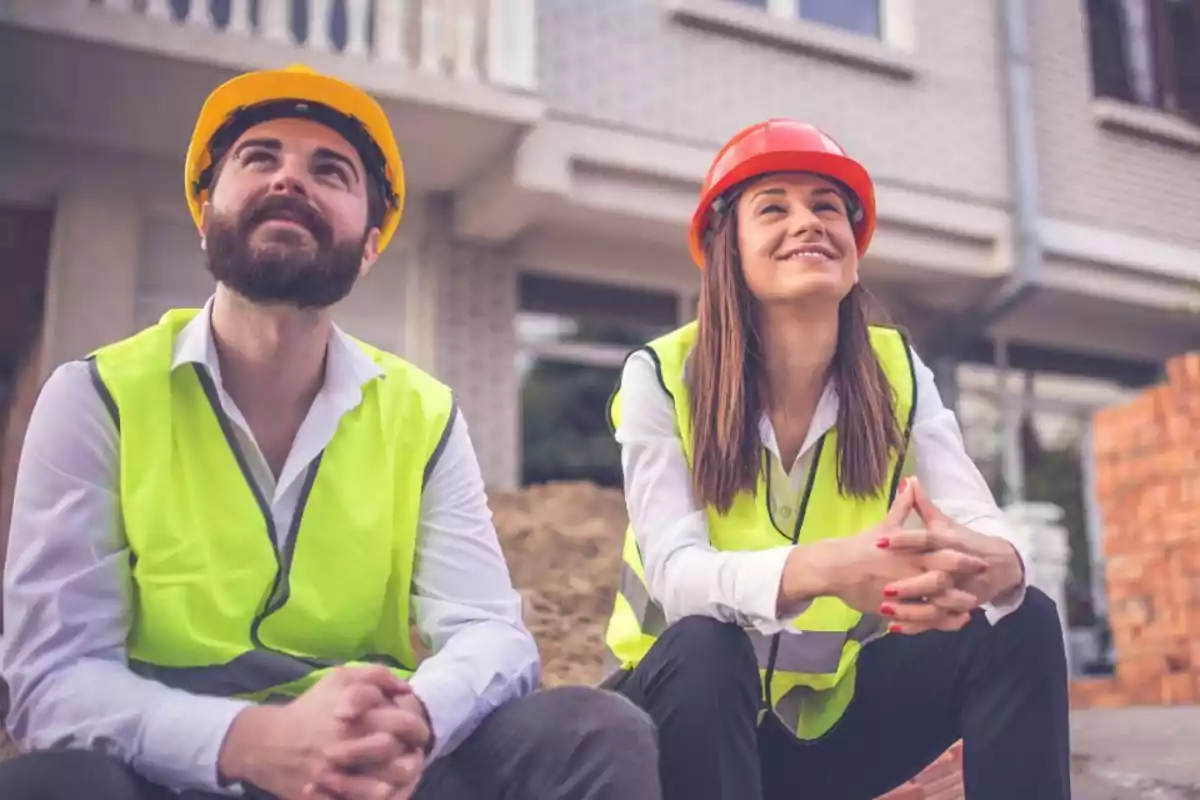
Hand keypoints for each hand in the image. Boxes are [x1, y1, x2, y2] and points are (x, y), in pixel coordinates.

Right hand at [217, 666, 409, 799]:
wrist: (265, 743)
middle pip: (397, 755)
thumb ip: (376, 675)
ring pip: (383, 785)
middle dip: (413, 756)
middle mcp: (347, 746)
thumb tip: (406, 687)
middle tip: (416, 755)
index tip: (420, 732)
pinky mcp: (324, 796)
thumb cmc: (310, 707)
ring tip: (405, 775)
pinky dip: (377, 797)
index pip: (403, 723)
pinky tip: (384, 791)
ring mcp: (335, 775)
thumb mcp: (340, 679)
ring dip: (399, 781)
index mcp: (355, 716)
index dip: (419, 728)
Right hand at [780, 479, 987, 625]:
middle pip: (944, 577)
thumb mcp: (885, 525)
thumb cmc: (860, 546)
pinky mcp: (894, 608)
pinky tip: (951, 621)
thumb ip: (904, 506)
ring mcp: (902, 591)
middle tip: (981, 583)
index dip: (962, 557)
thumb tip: (912, 482)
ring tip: (972, 606)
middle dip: (965, 581)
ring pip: (936, 601)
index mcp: (909, 550)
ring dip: (956, 604)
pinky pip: (921, 618)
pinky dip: (938, 621)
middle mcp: (909, 571)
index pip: (942, 552)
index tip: (978, 558)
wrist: (834, 568)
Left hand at [881, 478, 1024, 620]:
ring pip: (937, 603)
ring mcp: (961, 589)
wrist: (1000, 564)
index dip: (905, 540)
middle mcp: (957, 566)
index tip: (880, 541)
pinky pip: (939, 619)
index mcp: (950, 542)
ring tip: (885, 609)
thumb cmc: (964, 540)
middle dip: (911, 583)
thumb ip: (923, 504)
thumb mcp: (945, 522)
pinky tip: (895, 626)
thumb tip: (909, 480)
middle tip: (884, 587)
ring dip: (912, 609)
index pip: (927, 539)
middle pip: (935, 576)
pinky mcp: (961, 606)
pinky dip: (919, 625)